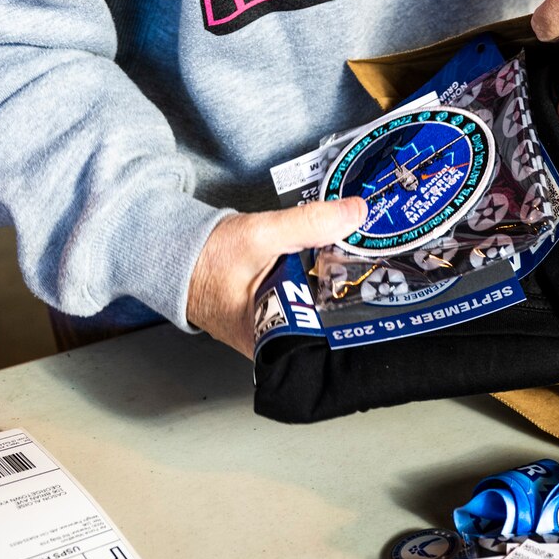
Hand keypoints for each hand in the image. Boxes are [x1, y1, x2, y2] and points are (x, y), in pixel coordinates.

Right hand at [186, 197, 366, 357]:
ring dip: (337, 287)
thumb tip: (356, 213)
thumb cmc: (206, 256)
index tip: (385, 295)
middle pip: (328, 325)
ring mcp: (271, 328)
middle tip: (382, 273)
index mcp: (270, 340)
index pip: (329, 341)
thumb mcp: (261, 234)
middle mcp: (273, 344)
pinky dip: (318, 280)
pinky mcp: (270, 311)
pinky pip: (303, 299)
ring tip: (367, 265)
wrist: (173, 253)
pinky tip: (334, 262)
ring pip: (317, 310)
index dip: (359, 321)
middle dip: (354, 298)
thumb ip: (309, 223)